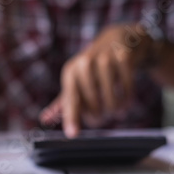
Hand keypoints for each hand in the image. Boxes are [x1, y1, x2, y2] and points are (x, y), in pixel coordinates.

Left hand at [40, 23, 154, 136]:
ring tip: (116, 111)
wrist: (117, 39)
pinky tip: (126, 102)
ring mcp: (105, 59)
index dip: (71, 118)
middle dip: (99, 117)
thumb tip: (45, 119)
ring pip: (111, 98)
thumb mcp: (76, 80)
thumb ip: (64, 101)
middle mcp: (85, 63)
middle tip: (103, 118)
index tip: (72, 135)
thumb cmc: (93, 67)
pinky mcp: (124, 57)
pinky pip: (127, 88)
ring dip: (115, 110)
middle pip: (92, 103)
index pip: (71, 100)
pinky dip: (128, 99)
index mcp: (71, 72)